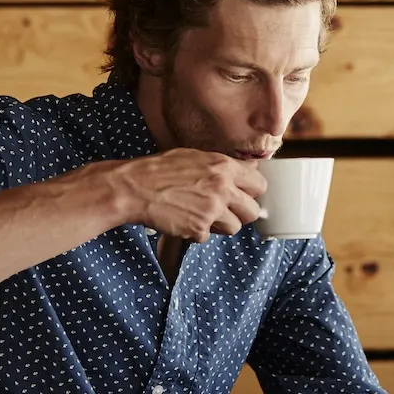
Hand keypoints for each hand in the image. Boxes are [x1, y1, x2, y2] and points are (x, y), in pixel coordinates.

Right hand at [99, 149, 267, 241]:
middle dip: (242, 213)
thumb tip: (246, 170)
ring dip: (221, 225)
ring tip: (202, 215)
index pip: (260, 185)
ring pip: (234, 227)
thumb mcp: (194, 156)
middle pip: (253, 211)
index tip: (245, 195)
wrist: (133, 188)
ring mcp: (211, 211)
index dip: (252, 192)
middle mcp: (222, 189)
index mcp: (223, 167)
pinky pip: (208, 236)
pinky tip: (184, 219)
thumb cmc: (159, 169)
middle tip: (227, 210)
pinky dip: (197, 232)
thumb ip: (222, 165)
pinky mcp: (198, 229)